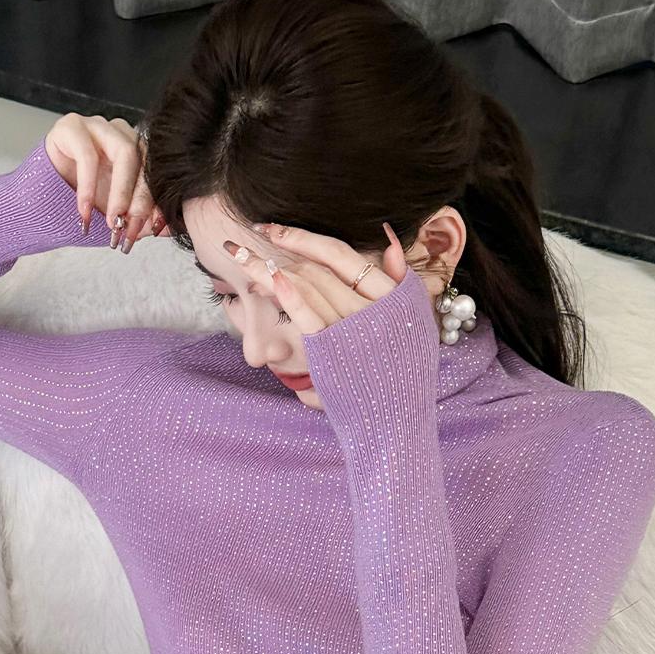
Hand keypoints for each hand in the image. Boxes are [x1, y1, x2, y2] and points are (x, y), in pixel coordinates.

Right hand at [43, 113, 169, 252]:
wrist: (36, 208)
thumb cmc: (78, 209)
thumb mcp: (115, 219)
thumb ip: (140, 221)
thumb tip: (168, 228)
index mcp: (137, 153)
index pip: (156, 174)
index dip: (156, 203)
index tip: (151, 230)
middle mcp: (121, 134)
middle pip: (145, 160)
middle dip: (140, 200)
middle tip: (130, 229)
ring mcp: (97, 126)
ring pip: (123, 152)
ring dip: (120, 192)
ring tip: (112, 222)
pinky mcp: (70, 126)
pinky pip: (88, 155)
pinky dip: (88, 187)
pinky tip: (83, 211)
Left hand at [223, 221, 440, 428]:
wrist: (398, 423)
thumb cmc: (403, 377)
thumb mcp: (414, 323)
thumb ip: (400, 282)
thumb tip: (387, 238)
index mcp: (394, 297)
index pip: (344, 256)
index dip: (307, 238)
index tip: (277, 230)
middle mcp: (375, 309)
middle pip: (320, 267)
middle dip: (281, 247)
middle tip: (249, 237)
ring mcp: (355, 330)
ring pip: (309, 285)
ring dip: (270, 267)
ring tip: (240, 255)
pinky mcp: (335, 352)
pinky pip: (310, 316)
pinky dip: (289, 295)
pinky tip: (269, 277)